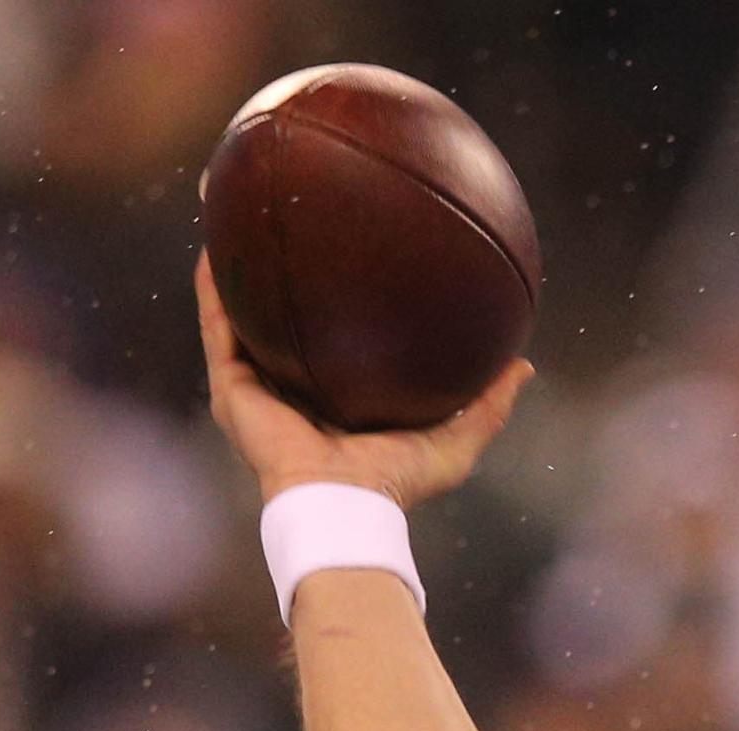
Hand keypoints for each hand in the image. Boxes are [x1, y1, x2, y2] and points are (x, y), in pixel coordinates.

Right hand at [197, 254, 530, 508]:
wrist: (344, 504)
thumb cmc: (396, 483)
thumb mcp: (454, 440)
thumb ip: (488, 404)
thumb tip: (525, 366)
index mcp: (336, 399)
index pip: (334, 341)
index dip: (339, 303)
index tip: (350, 257)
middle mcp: (292, 390)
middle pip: (283, 321)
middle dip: (282, 276)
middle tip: (292, 222)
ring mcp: (257, 389)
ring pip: (240, 317)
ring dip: (236, 271)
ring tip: (238, 218)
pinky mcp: (231, 388)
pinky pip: (218, 327)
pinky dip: (213, 288)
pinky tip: (214, 247)